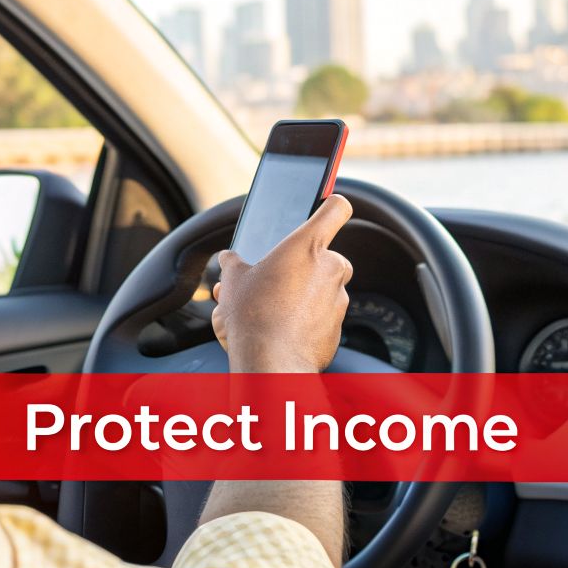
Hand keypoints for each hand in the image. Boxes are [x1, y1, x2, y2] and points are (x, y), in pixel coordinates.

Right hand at [211, 194, 354, 373]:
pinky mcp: (338, 326)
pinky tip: (284, 330)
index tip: (326, 207)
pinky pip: (324, 315)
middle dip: (305, 266)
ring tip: (273, 310)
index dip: (331, 205)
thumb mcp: (233, 281)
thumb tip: (229, 259)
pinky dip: (309, 319)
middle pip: (325, 255)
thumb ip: (234, 264)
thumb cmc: (252, 316)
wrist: (270, 363)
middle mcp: (331, 267)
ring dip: (305, 295)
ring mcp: (339, 298)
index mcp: (306, 245)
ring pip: (324, 288)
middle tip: (277, 280)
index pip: (336, 209)